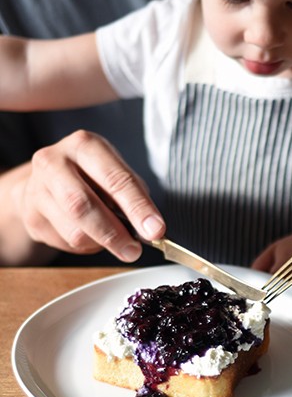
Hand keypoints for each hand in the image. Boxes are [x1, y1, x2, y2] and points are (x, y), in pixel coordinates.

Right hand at [13, 130, 164, 260]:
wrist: (47, 183)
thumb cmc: (93, 179)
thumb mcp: (117, 176)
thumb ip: (135, 198)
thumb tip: (150, 228)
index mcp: (85, 146)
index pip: (115, 179)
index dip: (138, 208)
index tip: (156, 230)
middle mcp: (54, 161)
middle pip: (83, 205)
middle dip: (114, 233)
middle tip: (135, 250)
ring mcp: (37, 188)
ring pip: (74, 230)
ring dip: (102, 244)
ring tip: (118, 243)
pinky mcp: (30, 215)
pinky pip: (65, 241)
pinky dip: (86, 246)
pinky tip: (91, 236)